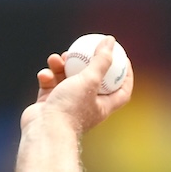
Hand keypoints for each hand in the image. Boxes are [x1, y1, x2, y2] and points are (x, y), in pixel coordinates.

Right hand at [20, 35, 134, 132]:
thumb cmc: (71, 108)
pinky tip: (44, 74)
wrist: (45, 131)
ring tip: (56, 59)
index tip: (122, 57)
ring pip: (66, 79)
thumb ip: (101, 60)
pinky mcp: (50, 104)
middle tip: (79, 50)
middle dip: (85, 63)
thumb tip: (110, 40)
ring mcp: (68, 105)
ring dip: (60, 66)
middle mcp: (87, 106)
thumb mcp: (90, 80)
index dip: (125, 75)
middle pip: (91, 80)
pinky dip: (47, 77)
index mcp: (103, 106)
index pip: (122, 90)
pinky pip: (50, 85)